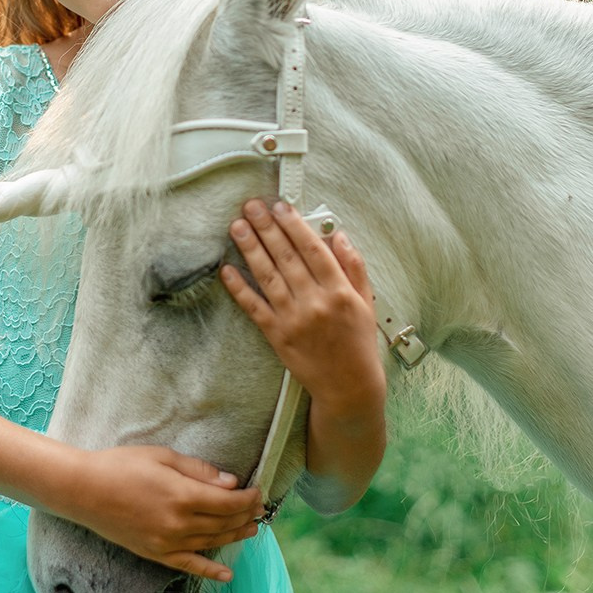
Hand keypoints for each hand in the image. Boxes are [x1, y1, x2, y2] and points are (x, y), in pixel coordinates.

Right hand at [65, 446, 264, 582]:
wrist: (85, 490)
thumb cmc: (122, 465)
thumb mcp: (163, 457)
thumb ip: (199, 471)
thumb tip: (230, 483)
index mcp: (183, 495)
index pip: (228, 502)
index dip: (248, 498)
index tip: (258, 491)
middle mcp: (179, 523)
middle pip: (224, 523)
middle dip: (245, 515)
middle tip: (259, 508)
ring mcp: (168, 542)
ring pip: (212, 542)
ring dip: (235, 536)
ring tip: (252, 529)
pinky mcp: (156, 553)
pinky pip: (189, 565)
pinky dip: (209, 570)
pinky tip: (226, 574)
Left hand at [220, 200, 385, 506]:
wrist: (349, 387)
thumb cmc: (358, 342)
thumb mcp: (366, 302)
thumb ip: (354, 267)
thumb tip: (339, 235)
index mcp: (339, 291)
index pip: (313, 250)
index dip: (295, 226)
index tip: (280, 206)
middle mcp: (315, 302)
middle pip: (286, 257)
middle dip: (267, 228)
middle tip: (250, 205)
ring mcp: (293, 319)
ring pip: (267, 276)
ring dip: (250, 249)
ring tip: (237, 226)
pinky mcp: (276, 336)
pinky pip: (254, 308)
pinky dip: (239, 288)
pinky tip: (226, 269)